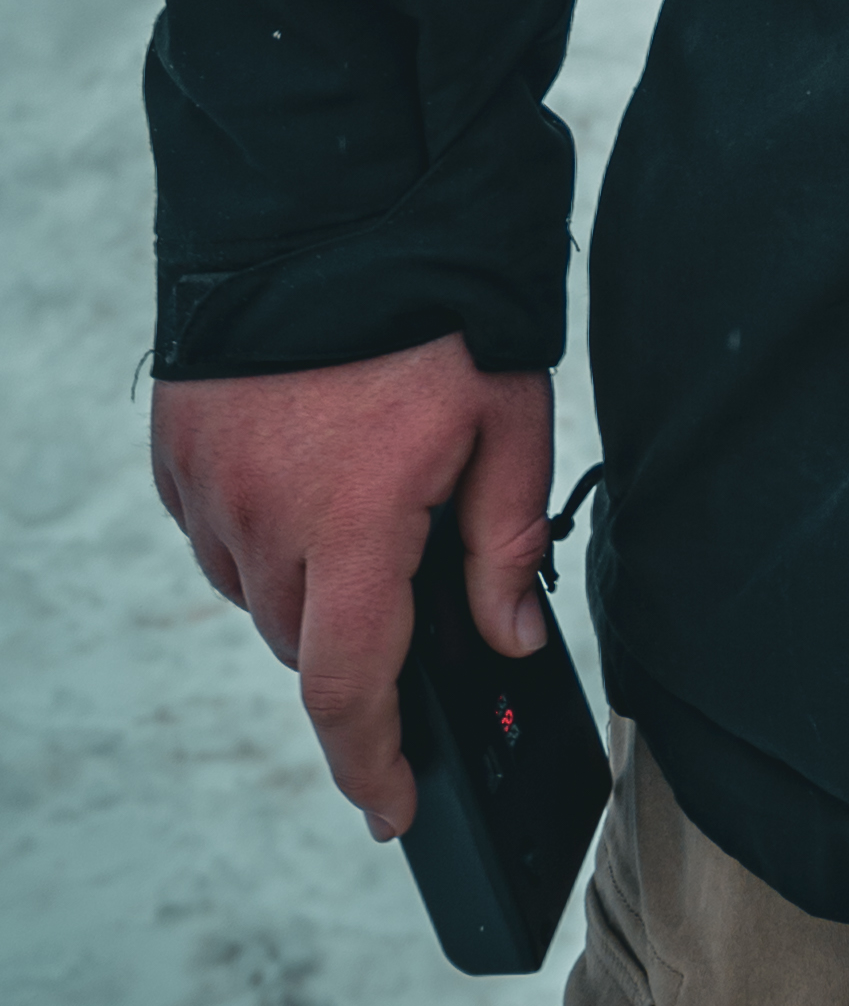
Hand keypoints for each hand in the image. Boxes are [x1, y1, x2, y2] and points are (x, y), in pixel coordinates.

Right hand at [152, 336, 553, 838]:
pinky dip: (266, 529)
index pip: (348, 690)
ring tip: (370, 493)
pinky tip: (314, 466)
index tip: (394, 809)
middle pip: (307, 640)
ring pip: (260, 591)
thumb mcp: (508, 416)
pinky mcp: (178, 453)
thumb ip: (506, 542)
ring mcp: (208, 487)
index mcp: (351, 522)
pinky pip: (222, 533)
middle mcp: (263, 520)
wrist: (329, 197)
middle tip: (414, 571)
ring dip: (311, 580)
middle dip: (361, 638)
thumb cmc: (432, 303)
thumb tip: (512, 641)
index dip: (372, 766)